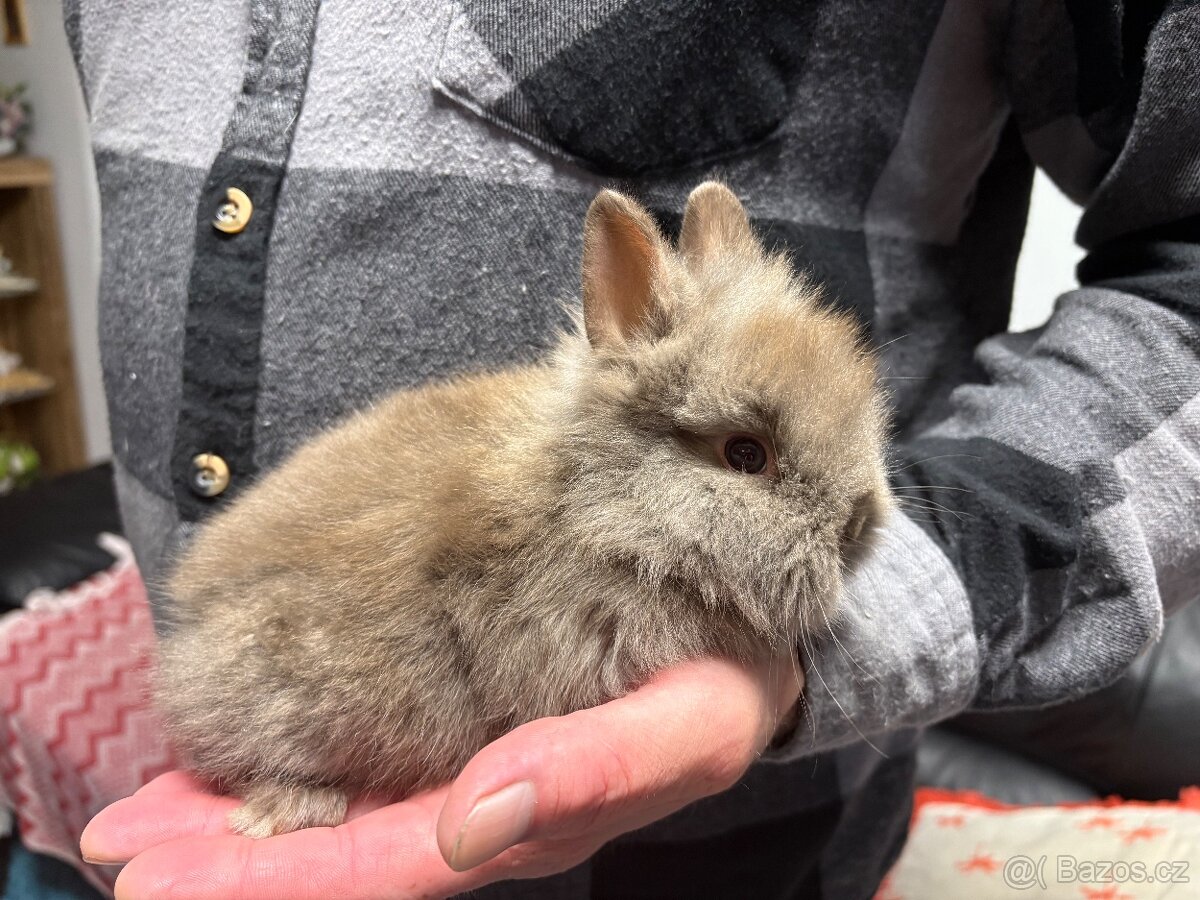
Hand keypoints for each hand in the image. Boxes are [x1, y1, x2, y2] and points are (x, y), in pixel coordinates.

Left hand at [81, 655, 801, 898]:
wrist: (739, 642)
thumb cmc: (721, 688)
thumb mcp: (685, 730)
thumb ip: (593, 773)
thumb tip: (477, 817)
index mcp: (522, 825)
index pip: (377, 868)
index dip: (270, 882)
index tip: (167, 877)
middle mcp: (477, 809)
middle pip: (332, 851)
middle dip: (222, 858)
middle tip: (120, 841)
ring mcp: (464, 767)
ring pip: (333, 805)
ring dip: (235, 813)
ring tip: (142, 810)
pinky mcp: (458, 717)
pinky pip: (359, 750)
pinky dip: (286, 755)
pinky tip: (233, 750)